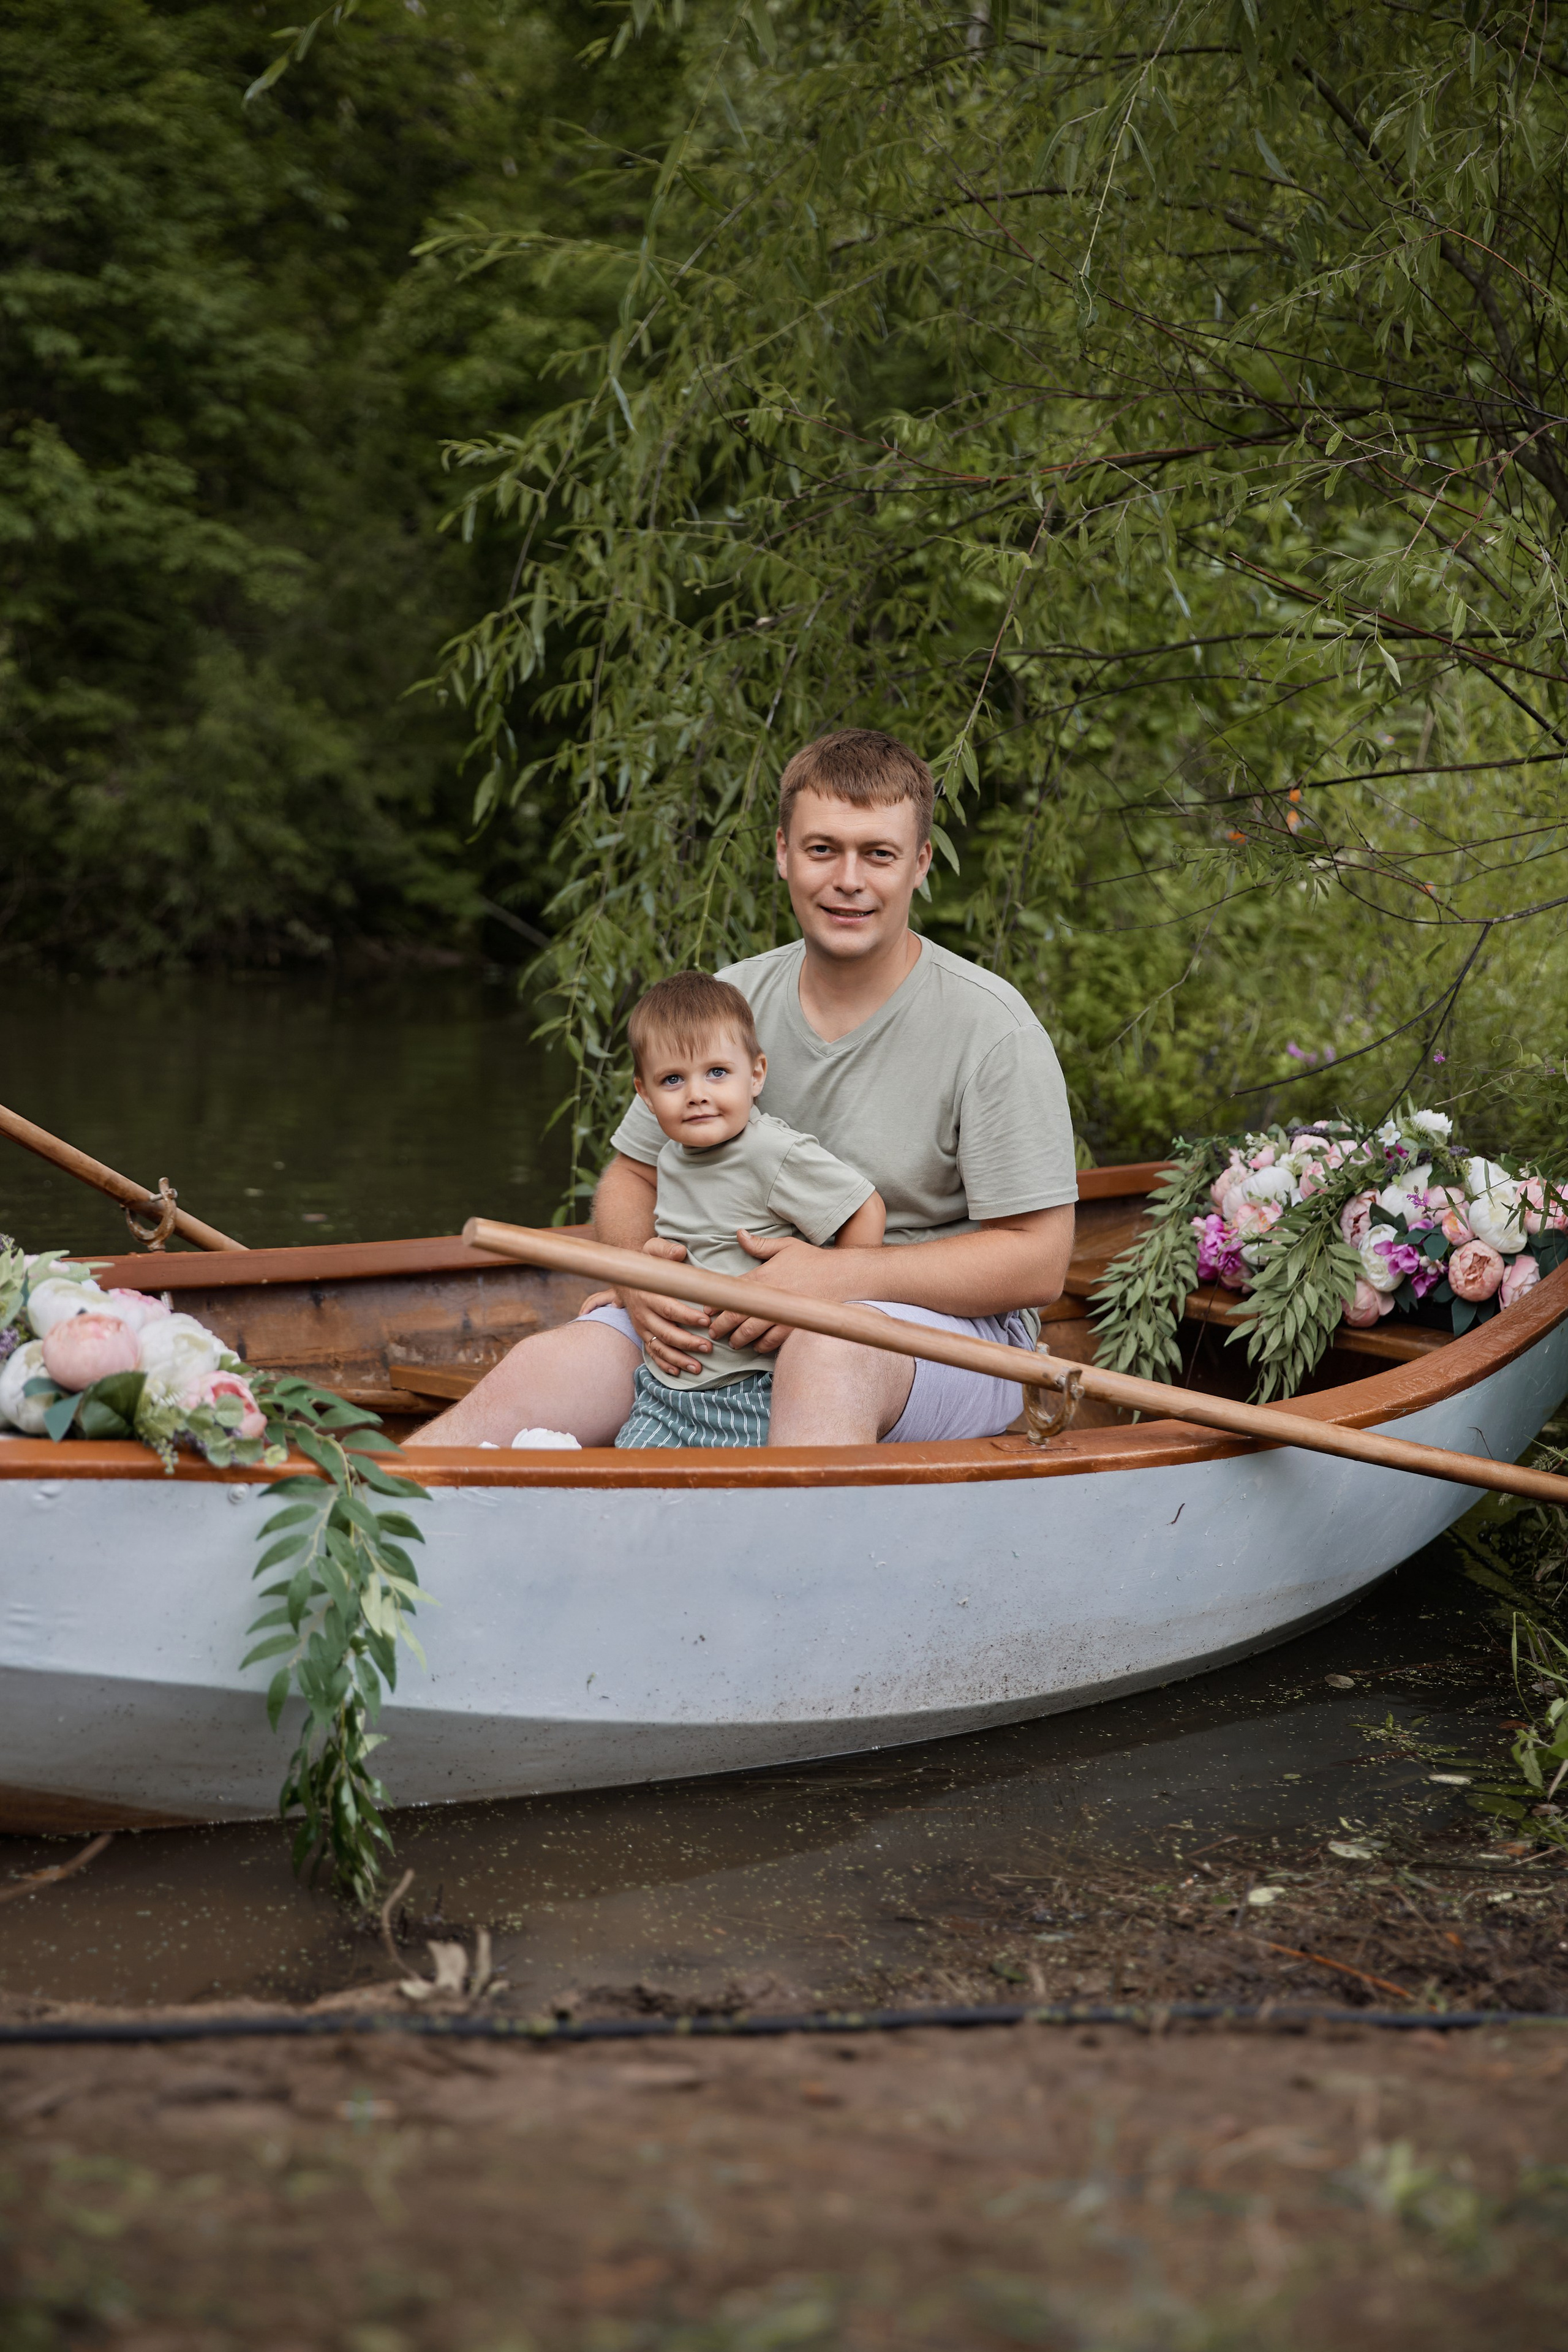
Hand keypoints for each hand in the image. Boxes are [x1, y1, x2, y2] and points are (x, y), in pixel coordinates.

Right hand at [620, 1236, 713, 1377]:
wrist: (626, 1274)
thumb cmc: (646, 1261)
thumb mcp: (652, 1249)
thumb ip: (665, 1250)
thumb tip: (679, 1252)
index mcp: (649, 1294)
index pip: (669, 1308)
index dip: (687, 1316)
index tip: (706, 1321)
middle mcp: (643, 1313)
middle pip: (666, 1332)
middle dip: (687, 1342)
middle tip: (708, 1348)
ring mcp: (642, 1326)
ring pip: (660, 1347)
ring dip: (678, 1359)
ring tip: (698, 1368)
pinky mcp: (642, 1334)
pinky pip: (652, 1352)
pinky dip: (664, 1364)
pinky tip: (678, 1372)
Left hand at [705, 1229, 838, 1354]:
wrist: (842, 1275)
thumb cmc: (813, 1260)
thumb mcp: (786, 1246)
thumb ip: (759, 1244)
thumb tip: (739, 1234)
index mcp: (763, 1275)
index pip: (731, 1292)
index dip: (716, 1303)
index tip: (708, 1310)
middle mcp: (769, 1296)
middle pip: (736, 1315)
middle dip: (721, 1326)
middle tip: (714, 1332)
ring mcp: (781, 1312)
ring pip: (751, 1332)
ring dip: (739, 1339)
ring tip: (733, 1342)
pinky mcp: (794, 1325)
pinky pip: (772, 1341)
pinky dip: (761, 1346)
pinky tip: (756, 1346)